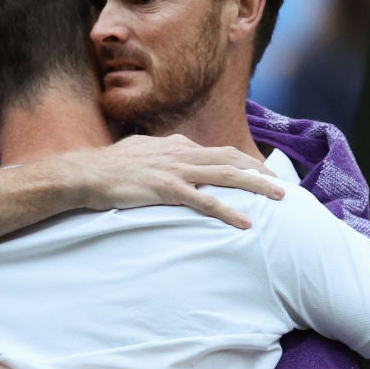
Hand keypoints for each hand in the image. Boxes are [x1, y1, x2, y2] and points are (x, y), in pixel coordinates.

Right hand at [67, 134, 283, 228]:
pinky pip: (206, 202)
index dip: (244, 162)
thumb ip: (162, 152)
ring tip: (278, 198)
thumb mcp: (140, 151)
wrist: (87, 173)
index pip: (218, 151)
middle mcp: (181, 154)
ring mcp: (176, 171)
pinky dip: (229, 212)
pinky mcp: (168, 190)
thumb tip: (174, 152)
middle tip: (281, 184)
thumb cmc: (110, 167)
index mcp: (176, 145)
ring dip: (256, 186)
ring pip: (227, 175)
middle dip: (260, 170)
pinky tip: (245, 223)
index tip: (260, 174)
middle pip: (232, 158)